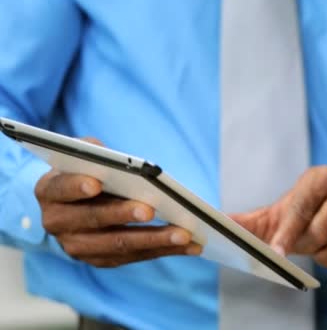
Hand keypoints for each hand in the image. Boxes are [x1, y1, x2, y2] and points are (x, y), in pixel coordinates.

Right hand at [37, 139, 202, 267]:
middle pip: (94, 220)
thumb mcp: (83, 155)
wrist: (71, 203)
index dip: (76, 186)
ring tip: (184, 235)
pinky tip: (190, 246)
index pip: (61, 188)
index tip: (95, 183)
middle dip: (123, 215)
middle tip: (151, 209)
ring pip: (118, 244)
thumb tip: (121, 160)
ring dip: (154, 240)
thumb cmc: (84, 171)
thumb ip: (95, 152)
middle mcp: (58, 222)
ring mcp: (78, 245)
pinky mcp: (101, 259)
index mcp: (50, 191)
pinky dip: (164, 250)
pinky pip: (135, 256)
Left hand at [232, 166, 326, 278]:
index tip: (277, 254)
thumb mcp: (275, 217)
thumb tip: (213, 225)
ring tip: (325, 250)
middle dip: (309, 248)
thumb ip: (247, 223)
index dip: (288, 232)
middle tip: (308, 247)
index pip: (302, 205)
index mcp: (320, 178)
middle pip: (323, 231)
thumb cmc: (303, 218)